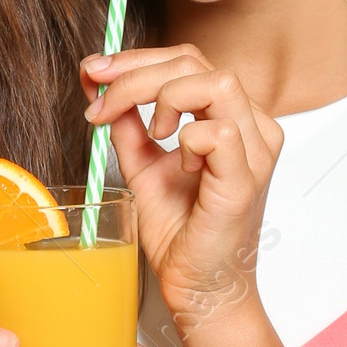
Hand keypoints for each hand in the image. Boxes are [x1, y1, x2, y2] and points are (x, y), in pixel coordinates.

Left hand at [83, 46, 281, 335]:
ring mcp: (255, 151)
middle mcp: (252, 127)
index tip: (92, 72)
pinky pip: (219, 130)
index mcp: (232, 117)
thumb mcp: (143, 167)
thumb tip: (98, 87)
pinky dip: (186, 138)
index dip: (136, 59)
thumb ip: (129, 127)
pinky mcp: (245, 179)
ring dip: (164, 98)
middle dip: (135, 72)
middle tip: (98, 100)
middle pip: (195, 61)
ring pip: (214, 82)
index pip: (188, 61)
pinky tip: (179, 163)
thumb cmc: (183, 233)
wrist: (199, 287)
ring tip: (151, 134)